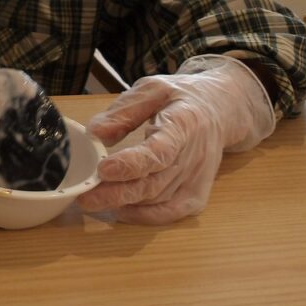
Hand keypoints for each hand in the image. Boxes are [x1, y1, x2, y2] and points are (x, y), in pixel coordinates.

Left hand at [76, 55, 274, 223]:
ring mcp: (197, 179)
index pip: (159, 151)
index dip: (131, 164)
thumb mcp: (152, 89)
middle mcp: (194, 156)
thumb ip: (124, 111)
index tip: (103, 170)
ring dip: (125, 204)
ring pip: (158, 200)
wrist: (220, 111)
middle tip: (85, 197)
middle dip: (117, 193)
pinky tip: (120, 211)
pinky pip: (171, 213)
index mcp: (183, 124)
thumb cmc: (181, 98)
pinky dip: (145, 216)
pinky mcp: (198, 193)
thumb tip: (95, 133)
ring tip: (93, 201)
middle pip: (155, 183)